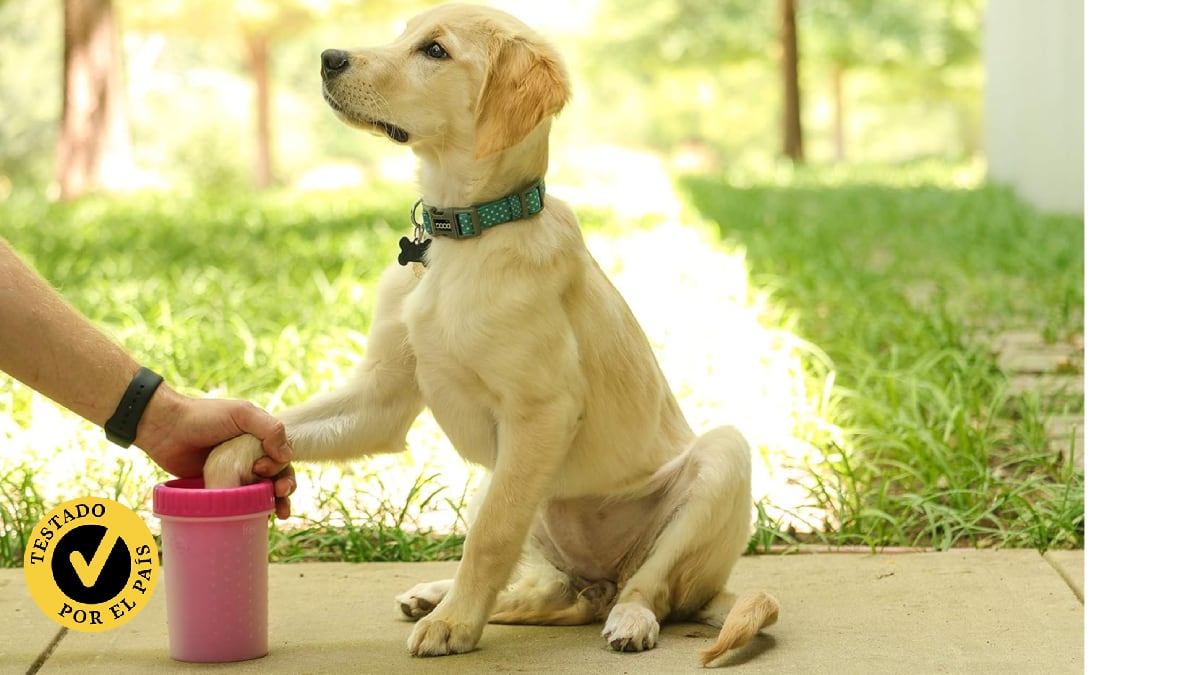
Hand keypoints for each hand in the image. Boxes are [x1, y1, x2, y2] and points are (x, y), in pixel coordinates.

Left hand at [137, 386, 295, 518]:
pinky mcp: (220, 485)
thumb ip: (269, 428)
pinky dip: (254, 509)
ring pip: (264, 490)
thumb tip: (287, 455)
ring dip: (277, 502)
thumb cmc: (203, 417)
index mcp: (259, 437)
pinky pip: (241, 500)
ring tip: (281, 513)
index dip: (280, 466)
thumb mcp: (241, 414)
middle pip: (279, 475)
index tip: (261, 469)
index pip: (282, 456)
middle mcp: (251, 454)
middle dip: (286, 486)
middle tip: (280, 494)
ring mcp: (236, 471)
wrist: (165, 429)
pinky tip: (261, 518)